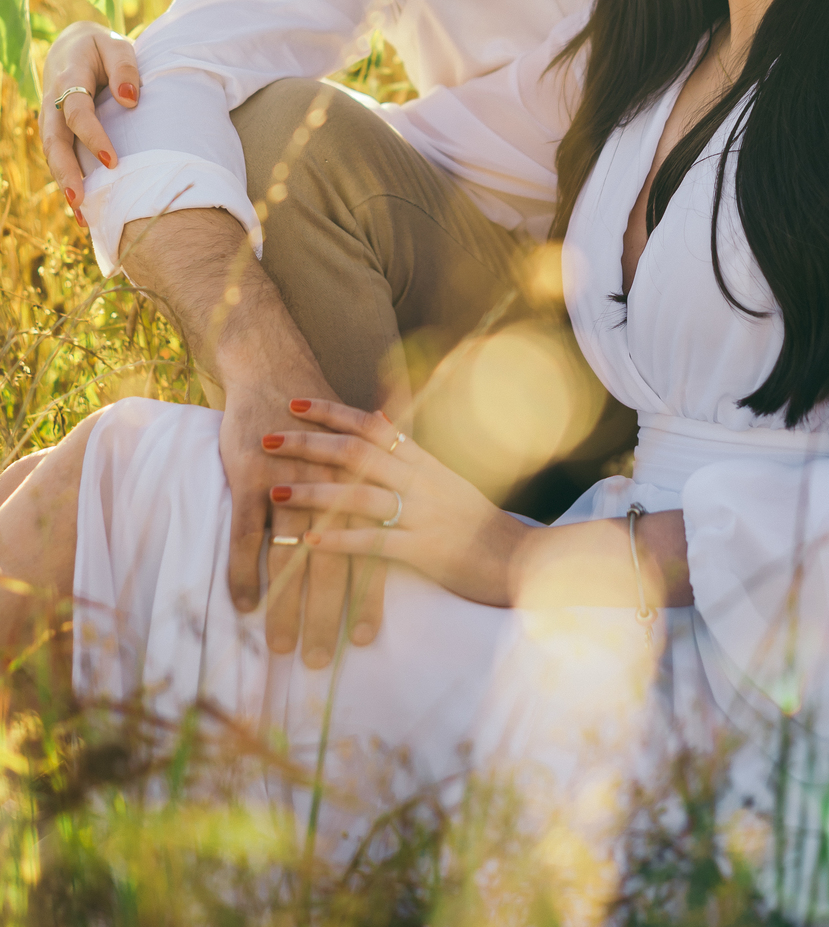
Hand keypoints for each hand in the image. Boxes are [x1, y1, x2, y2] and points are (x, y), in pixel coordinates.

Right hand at [39, 21, 139, 211]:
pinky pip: (58, 157)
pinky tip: (82, 210)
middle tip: (80, 200)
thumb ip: (125, 67)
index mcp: (70, 77)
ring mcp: (50, 118)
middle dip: (66, 171)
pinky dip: (67, 181)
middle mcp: (53, 101)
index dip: (93, 136)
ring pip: (52, 153)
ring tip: (82, 216)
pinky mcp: (54, 131)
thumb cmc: (102, 49)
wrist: (71, 47)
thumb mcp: (116, 44)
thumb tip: (130, 99)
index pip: (78, 111)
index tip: (112, 161)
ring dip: (64, 184)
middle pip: (54, 140)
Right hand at [220, 381, 387, 665]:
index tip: (365, 641)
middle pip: (333, 566)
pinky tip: (242, 608)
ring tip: (282, 649)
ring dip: (285, 609)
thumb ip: (369, 489)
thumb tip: (383, 533)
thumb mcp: (353, 450)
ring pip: (290, 559)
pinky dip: (243, 574)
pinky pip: (247, 536)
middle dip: (327, 618)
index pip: (370, 552)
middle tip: (321, 663)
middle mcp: (331, 489)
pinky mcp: (252, 477)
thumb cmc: (314, 418)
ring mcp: (290, 484)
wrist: (274, 368)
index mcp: (360, 485)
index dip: (366, 598)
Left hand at [264, 398, 526, 607]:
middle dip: (309, 444)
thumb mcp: (447, 479)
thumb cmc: (479, 524)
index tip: (295, 402)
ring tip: (275, 490)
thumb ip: (411, 456)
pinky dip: (339, 541)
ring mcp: (423, 514)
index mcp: (425, 461)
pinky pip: (375, 543)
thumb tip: (379, 422)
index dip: (331, 413)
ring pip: (359, 495)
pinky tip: (308, 543)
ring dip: (314, 492)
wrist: (519, 559)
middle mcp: (422, 480)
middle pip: (356, 453)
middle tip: (267, 438)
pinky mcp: (425, 550)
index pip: (372, 425)